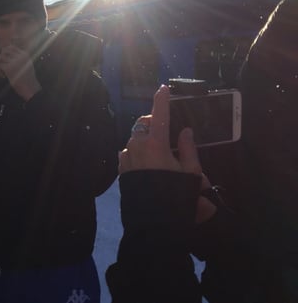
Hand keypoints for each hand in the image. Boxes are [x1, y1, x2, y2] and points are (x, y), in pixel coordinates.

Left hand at [0, 44, 40, 101]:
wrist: (29, 88)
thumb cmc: (27, 78)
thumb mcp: (27, 64)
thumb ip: (19, 57)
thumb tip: (7, 52)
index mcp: (24, 55)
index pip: (11, 47)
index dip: (5, 52)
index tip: (5, 60)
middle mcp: (20, 57)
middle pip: (5, 50)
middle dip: (1, 56)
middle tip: (2, 64)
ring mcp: (14, 62)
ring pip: (1, 57)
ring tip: (3, 71)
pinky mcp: (9, 68)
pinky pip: (0, 65)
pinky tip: (3, 76)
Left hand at [119, 85, 216, 222]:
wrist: (153, 224)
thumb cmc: (177, 198)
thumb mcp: (191, 173)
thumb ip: (188, 148)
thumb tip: (185, 131)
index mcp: (156, 144)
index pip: (160, 115)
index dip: (162, 99)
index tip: (163, 88)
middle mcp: (137, 146)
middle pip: (144, 124)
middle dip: (155, 122)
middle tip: (168, 131)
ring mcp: (126, 157)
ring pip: (135, 137)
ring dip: (146, 137)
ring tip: (161, 151)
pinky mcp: (121, 169)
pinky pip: (129, 151)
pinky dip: (138, 150)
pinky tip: (148, 163)